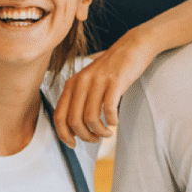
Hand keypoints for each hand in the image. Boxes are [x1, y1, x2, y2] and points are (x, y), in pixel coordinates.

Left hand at [52, 31, 158, 145]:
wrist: (133, 46)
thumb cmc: (111, 68)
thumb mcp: (89, 80)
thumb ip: (79, 99)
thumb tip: (74, 128)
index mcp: (72, 83)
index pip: (59, 116)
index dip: (64, 135)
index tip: (73, 144)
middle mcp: (81, 82)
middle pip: (74, 121)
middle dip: (85, 136)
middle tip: (96, 138)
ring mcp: (98, 81)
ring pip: (91, 119)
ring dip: (100, 132)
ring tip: (107, 133)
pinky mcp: (115, 82)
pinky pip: (108, 110)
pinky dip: (111, 121)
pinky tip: (115, 122)